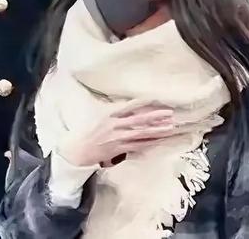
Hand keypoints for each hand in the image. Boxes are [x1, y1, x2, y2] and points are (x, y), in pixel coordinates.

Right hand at [57, 100, 174, 166]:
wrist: (79, 150)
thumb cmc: (88, 131)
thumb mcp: (97, 115)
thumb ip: (112, 110)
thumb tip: (128, 105)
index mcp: (109, 114)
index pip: (129, 106)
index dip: (143, 103)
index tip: (155, 99)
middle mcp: (115, 125)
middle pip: (139, 120)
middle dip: (155, 117)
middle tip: (169, 113)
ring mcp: (118, 138)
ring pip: (141, 134)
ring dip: (157, 131)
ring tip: (170, 128)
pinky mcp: (120, 149)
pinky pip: (138, 146)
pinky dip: (149, 143)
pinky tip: (159, 141)